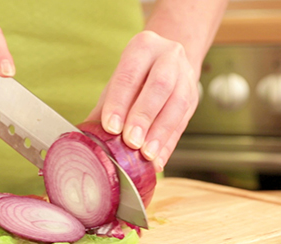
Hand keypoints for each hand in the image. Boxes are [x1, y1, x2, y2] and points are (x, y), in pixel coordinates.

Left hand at [86, 31, 199, 172]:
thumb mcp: (118, 82)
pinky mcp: (194, 98)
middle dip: (144, 116)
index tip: (111, 127)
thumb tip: (86, 137)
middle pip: (159, 86)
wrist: (168, 60)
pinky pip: (182, 123)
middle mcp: (168, 57)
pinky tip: (157, 160)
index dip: (120, 102)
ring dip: (160, 133)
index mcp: (144, 47)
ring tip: (146, 154)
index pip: (130, 74)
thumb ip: (104, 107)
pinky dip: (168, 144)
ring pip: (177, 105)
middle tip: (131, 141)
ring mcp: (186, 77)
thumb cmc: (136, 74)